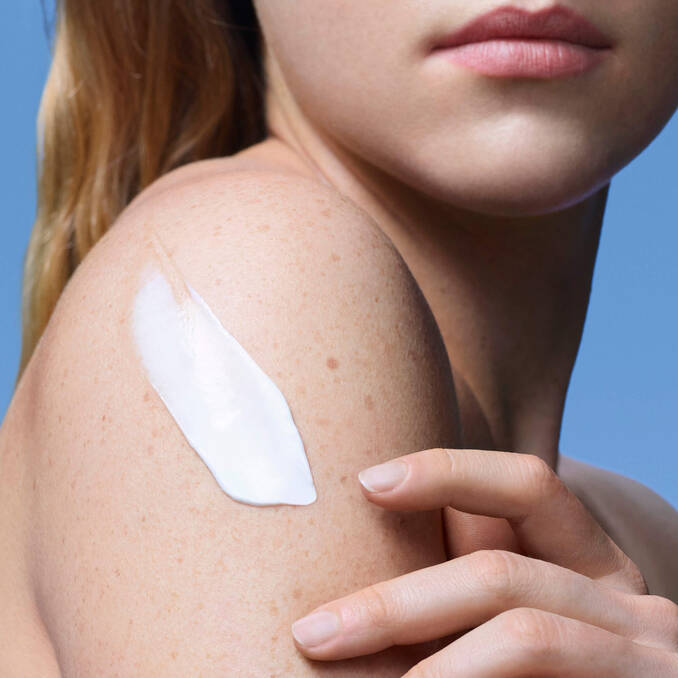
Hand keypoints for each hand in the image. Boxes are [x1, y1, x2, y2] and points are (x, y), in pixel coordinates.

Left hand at [290, 448, 677, 675]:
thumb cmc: (546, 668)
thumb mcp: (509, 611)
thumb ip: (464, 575)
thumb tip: (365, 518)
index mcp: (588, 560)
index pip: (527, 485)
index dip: (448, 471)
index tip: (366, 481)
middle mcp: (627, 599)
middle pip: (500, 572)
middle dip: (394, 604)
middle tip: (313, 633)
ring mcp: (647, 657)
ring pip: (523, 636)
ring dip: (429, 669)